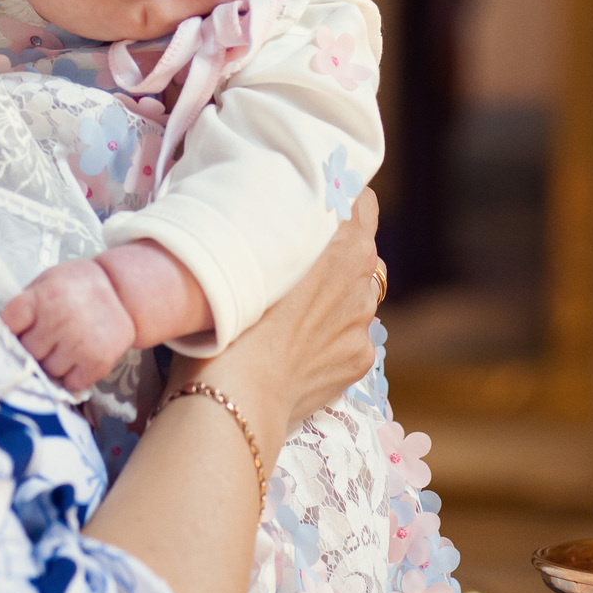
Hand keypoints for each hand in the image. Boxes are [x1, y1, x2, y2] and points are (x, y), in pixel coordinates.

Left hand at [1, 260, 141, 392]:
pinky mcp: (98, 360)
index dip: (11, 331)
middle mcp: (60, 319)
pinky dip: (74, 375)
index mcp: (44, 296)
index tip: (18, 332)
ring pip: (48, 371)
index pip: (8, 324)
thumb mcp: (46, 283)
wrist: (122, 290)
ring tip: (66, 345)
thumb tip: (0, 337)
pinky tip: (80, 358)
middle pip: (27, 352)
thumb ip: (24, 306)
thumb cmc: (76, 288)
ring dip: (54, 364)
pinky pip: (72, 383)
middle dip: (34, 349)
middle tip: (47, 339)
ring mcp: (79, 342)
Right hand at [179, 189, 378, 448]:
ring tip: (295, 307)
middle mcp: (364, 279)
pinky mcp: (359, 360)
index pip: (360, 200)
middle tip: (297, 254)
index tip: (315, 201)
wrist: (236, 396)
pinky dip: (333, 334)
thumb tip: (285, 216)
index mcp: (345, 243)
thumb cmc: (228, 315)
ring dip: (337, 292)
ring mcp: (364, 324)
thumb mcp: (251, 255)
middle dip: (337, 246)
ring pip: (359, 293)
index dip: (339, 195)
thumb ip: (277, 232)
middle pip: (361, 247)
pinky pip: (353, 335)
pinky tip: (299, 345)